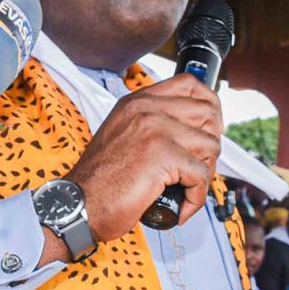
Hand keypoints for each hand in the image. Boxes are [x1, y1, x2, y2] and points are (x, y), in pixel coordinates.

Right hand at [64, 73, 222, 240]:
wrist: (77, 204)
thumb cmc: (99, 181)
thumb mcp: (122, 137)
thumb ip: (150, 126)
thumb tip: (192, 133)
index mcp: (136, 102)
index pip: (189, 84)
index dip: (208, 106)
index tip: (207, 129)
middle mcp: (145, 109)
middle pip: (208, 113)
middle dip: (211, 144)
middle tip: (196, 167)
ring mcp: (155, 129)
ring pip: (210, 145)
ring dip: (205, 172)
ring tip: (186, 187)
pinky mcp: (162, 155)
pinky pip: (201, 175)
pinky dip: (196, 196)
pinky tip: (181, 205)